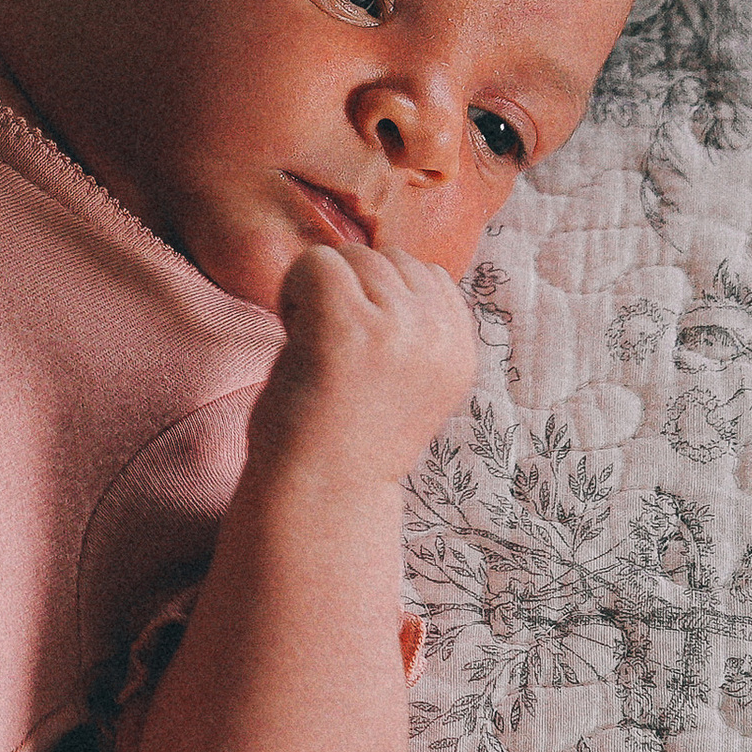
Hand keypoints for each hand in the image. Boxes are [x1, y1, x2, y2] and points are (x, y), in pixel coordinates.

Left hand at [246, 234, 477, 491]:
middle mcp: (440, 337)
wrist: (318, 495)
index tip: (360, 354)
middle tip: (330, 352)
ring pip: (350, 256)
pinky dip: (292, 291)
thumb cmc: (344, 436)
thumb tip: (386, 261)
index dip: (379, 301)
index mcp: (459, 351)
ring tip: (314, 348)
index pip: (426, 274)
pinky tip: (293, 337)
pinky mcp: (350, 326)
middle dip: (349, 291)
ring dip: (318, 291)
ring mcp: (398, 329)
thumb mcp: (404, 377)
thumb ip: (411, 326)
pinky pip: (315, 263)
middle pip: (387, 258)